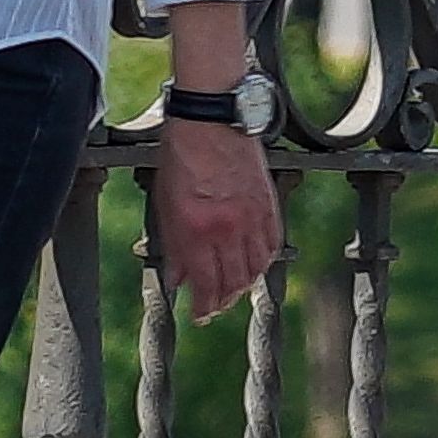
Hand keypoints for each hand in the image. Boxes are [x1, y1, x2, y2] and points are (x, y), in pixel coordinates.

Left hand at [156, 119, 279, 317]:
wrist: (213, 121)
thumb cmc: (180, 155)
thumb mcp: (164, 201)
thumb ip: (173, 244)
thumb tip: (178, 279)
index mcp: (196, 230)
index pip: (205, 283)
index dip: (204, 306)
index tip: (200, 316)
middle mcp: (227, 229)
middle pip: (233, 281)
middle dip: (223, 301)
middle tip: (215, 309)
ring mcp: (252, 218)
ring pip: (255, 268)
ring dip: (244, 286)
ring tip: (233, 292)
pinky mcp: (270, 206)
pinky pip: (272, 245)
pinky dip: (264, 261)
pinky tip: (255, 267)